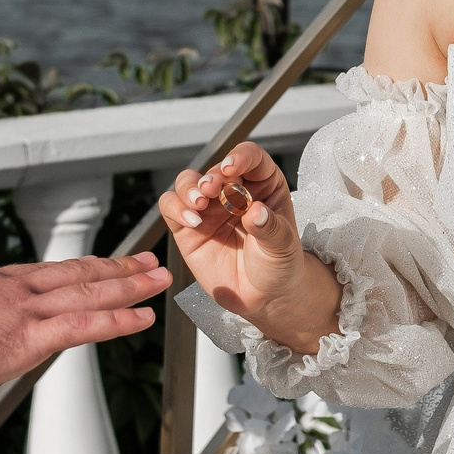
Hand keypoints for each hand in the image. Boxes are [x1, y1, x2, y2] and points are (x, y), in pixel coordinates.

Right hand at [0, 254, 167, 395]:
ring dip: (129, 286)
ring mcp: (23, 311)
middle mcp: (13, 289)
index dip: (80, 268)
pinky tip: (142, 319)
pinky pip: (83, 325)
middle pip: (75, 273)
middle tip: (147, 261)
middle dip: (115, 268)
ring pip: (88, 292)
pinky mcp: (27, 338)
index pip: (46, 273)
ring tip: (159, 281)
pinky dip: (117, 320)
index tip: (103, 265)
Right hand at [155, 142, 342, 354]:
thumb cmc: (278, 265)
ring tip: (199, 203)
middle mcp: (232, 190)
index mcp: (263, 184)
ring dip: (190, 188)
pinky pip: (171, 206)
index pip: (251, 158)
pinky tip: (192, 221)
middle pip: (215, 169)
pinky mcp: (187, 226)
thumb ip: (270, 227)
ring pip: (188, 182)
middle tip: (211, 191)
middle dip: (212, 177)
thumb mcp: (282, 246)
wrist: (263, 297)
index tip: (231, 167)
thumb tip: (255, 211)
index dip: (240, 156)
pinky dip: (175, 208)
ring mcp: (208, 207)